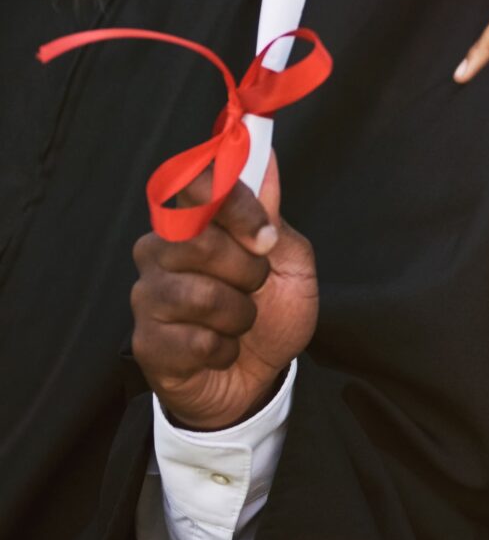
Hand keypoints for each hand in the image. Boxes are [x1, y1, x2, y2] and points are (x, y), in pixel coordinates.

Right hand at [131, 172, 315, 431]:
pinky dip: (225, 348)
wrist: (258, 376)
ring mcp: (148, 298)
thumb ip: (273, 217)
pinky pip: (195, 341)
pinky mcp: (146, 343)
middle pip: (197, 242)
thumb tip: (266, 163)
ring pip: (198, 295)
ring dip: (239, 314)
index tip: (265, 235)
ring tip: (240, 322)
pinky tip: (221, 349)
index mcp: (194, 223)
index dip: (232, 205)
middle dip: (247, 270)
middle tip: (257, 286)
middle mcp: (160, 253)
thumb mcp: (290, 262)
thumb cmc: (271, 311)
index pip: (191, 187)